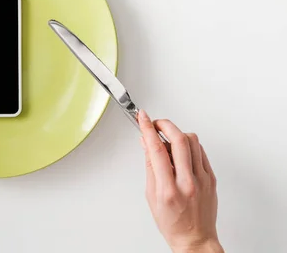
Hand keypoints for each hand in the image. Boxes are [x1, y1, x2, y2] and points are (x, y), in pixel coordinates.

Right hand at [139, 111, 222, 252]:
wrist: (195, 238)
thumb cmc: (171, 222)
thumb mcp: (151, 195)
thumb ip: (150, 166)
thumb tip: (146, 143)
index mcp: (169, 189)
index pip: (157, 150)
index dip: (148, 129)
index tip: (143, 117)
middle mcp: (188, 182)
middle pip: (179, 139)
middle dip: (165, 124)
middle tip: (155, 123)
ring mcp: (203, 179)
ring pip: (193, 141)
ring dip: (177, 134)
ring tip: (167, 141)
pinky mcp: (212, 178)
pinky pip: (201, 152)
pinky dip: (189, 146)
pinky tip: (181, 152)